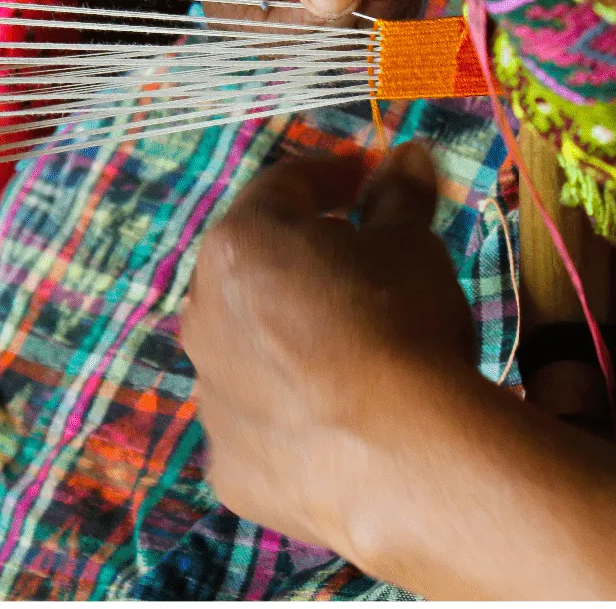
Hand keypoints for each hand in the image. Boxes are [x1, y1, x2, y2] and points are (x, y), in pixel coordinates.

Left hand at [181, 143, 475, 559]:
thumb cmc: (402, 325)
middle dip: (299, 258)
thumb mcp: (411, 245)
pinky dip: (285, 412)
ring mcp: (210, 394)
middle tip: (356, 265)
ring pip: (243, 347)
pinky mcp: (228, 463)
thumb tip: (409, 153)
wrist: (409, 458)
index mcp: (239, 245)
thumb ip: (399, 195)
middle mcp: (204, 313)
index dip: (330, 178)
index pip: (284, 188)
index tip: (365, 182)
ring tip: (346, 351)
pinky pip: (254, 421)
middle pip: (251, 268)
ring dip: (284, 337)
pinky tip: (331, 422)